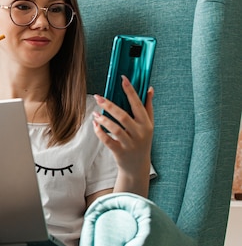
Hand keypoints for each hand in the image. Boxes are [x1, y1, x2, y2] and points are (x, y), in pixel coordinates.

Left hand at [92, 76, 153, 196]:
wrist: (137, 166)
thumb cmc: (142, 141)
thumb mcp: (149, 125)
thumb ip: (148, 107)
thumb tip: (150, 88)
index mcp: (146, 124)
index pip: (138, 104)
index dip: (130, 91)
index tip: (123, 79)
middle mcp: (140, 133)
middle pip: (123, 116)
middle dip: (109, 105)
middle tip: (98, 96)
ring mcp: (130, 143)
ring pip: (115, 129)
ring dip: (103, 119)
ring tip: (95, 113)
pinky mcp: (120, 152)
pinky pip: (108, 140)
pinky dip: (100, 132)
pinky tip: (95, 125)